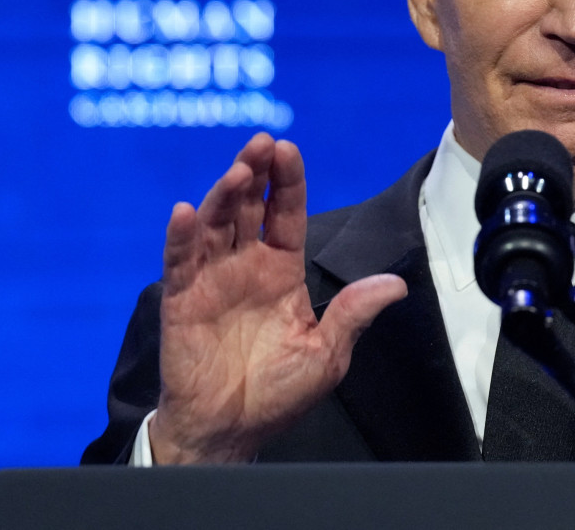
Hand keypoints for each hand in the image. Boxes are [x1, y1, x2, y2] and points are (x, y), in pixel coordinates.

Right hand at [148, 133, 406, 462]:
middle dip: (255, 173)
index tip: (289, 149)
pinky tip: (185, 212)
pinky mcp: (181, 300)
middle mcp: (245, 267)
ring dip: (223, 194)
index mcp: (281, 272)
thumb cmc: (277, 394)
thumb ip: (353, 313)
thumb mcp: (326, 353)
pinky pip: (179, 261)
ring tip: (238, 170)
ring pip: (215, 224)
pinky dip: (180, 236)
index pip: (286, 215)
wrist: (230, 431)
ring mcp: (211, 279)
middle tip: (262, 143)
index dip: (288, 183)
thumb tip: (396, 285)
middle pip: (249, 207)